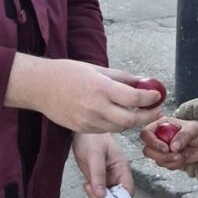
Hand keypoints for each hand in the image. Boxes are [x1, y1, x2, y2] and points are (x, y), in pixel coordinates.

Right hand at [5, 55, 162, 132]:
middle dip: (147, 116)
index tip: (158, 95)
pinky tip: (119, 114)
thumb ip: (121, 77)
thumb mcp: (97, 68)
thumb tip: (143, 81)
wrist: (40, 86)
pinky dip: (117, 124)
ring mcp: (88, 121)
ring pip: (119, 127)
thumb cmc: (68, 72)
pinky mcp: (82, 129)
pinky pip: (106, 129)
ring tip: (141, 111)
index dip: (149, 98)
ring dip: (133, 121)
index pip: (133, 98)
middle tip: (157, 109)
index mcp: (100, 88)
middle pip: (130, 120)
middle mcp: (95, 107)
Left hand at [72, 132, 132, 197]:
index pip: (128, 190)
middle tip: (91, 192)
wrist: (80, 132)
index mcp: (121, 167)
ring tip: (87, 188)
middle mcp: (117, 175)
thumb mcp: (94, 155)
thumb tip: (101, 194)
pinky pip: (100, 196)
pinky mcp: (98, 181)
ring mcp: (107, 179)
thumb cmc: (91, 138)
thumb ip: (98, 174)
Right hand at [141, 117, 197, 169]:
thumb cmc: (197, 131)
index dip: (152, 142)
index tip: (166, 148)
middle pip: (147, 150)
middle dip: (162, 156)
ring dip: (171, 160)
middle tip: (177, 155)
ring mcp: (161, 150)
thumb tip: (173, 147)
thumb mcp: (193, 129)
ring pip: (157, 160)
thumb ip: (183, 136)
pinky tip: (183, 157)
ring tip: (183, 154)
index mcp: (160, 125)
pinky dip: (176, 164)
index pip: (146, 133)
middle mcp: (158, 137)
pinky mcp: (166, 159)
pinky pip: (166, 166)